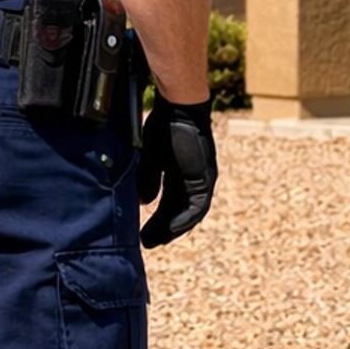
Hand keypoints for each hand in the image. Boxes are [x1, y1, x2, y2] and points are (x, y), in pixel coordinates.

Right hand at [137, 96, 216, 246]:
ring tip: (155, 240)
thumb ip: (149, 179)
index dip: (159, 217)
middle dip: (163, 227)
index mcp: (182, 172)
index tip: (145, 230)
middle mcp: (195, 178)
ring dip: (172, 228)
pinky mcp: (205, 178)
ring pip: (190, 213)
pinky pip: (197, 207)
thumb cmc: (164, 125)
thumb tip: (144, 201)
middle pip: (179, 210)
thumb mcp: (151, 157)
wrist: (179, 108)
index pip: (171, 201)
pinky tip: (169, 230)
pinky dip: (182, 220)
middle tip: (148, 241)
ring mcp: (203, 179)